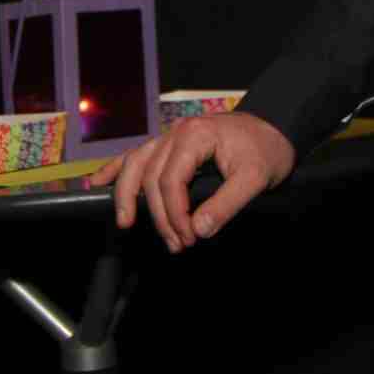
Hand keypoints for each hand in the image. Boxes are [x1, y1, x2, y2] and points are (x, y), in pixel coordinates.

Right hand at [96, 111, 294, 251]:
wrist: (274, 129)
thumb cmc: (266, 149)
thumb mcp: (256, 178)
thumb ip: (227, 204)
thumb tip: (199, 230)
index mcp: (195, 136)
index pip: (170, 180)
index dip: (174, 213)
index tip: (188, 238)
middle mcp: (175, 133)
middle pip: (150, 176)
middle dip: (159, 215)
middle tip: (176, 244)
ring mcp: (169, 137)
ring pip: (135, 164)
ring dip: (128, 196)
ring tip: (124, 222)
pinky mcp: (168, 144)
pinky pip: (136, 155)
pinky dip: (116, 169)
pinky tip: (99, 182)